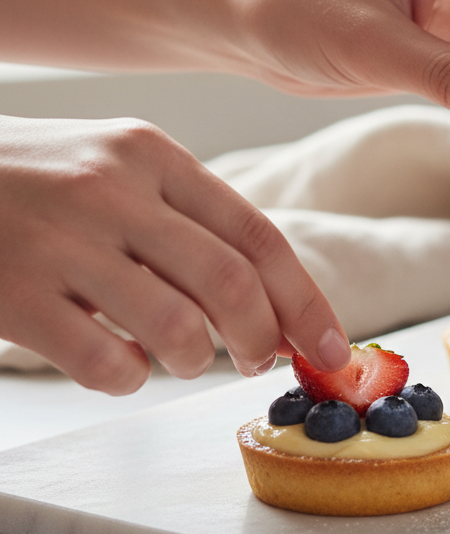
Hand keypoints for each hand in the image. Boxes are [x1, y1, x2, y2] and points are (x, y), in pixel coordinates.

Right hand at [0, 115, 349, 393]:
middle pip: (231, 285)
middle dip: (265, 340)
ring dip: (194, 362)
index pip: (258, 236)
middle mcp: (113, 190)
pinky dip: (127, 379)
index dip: (306, 302)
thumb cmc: (31, 178)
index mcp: (152, 155)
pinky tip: (115, 364)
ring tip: (180, 357)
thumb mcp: (114, 168)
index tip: (333, 349)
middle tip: (261, 362)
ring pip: (176, 329)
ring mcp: (58, 241)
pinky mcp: (11, 292)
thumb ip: (186, 220)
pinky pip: (104, 362)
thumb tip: (272, 301)